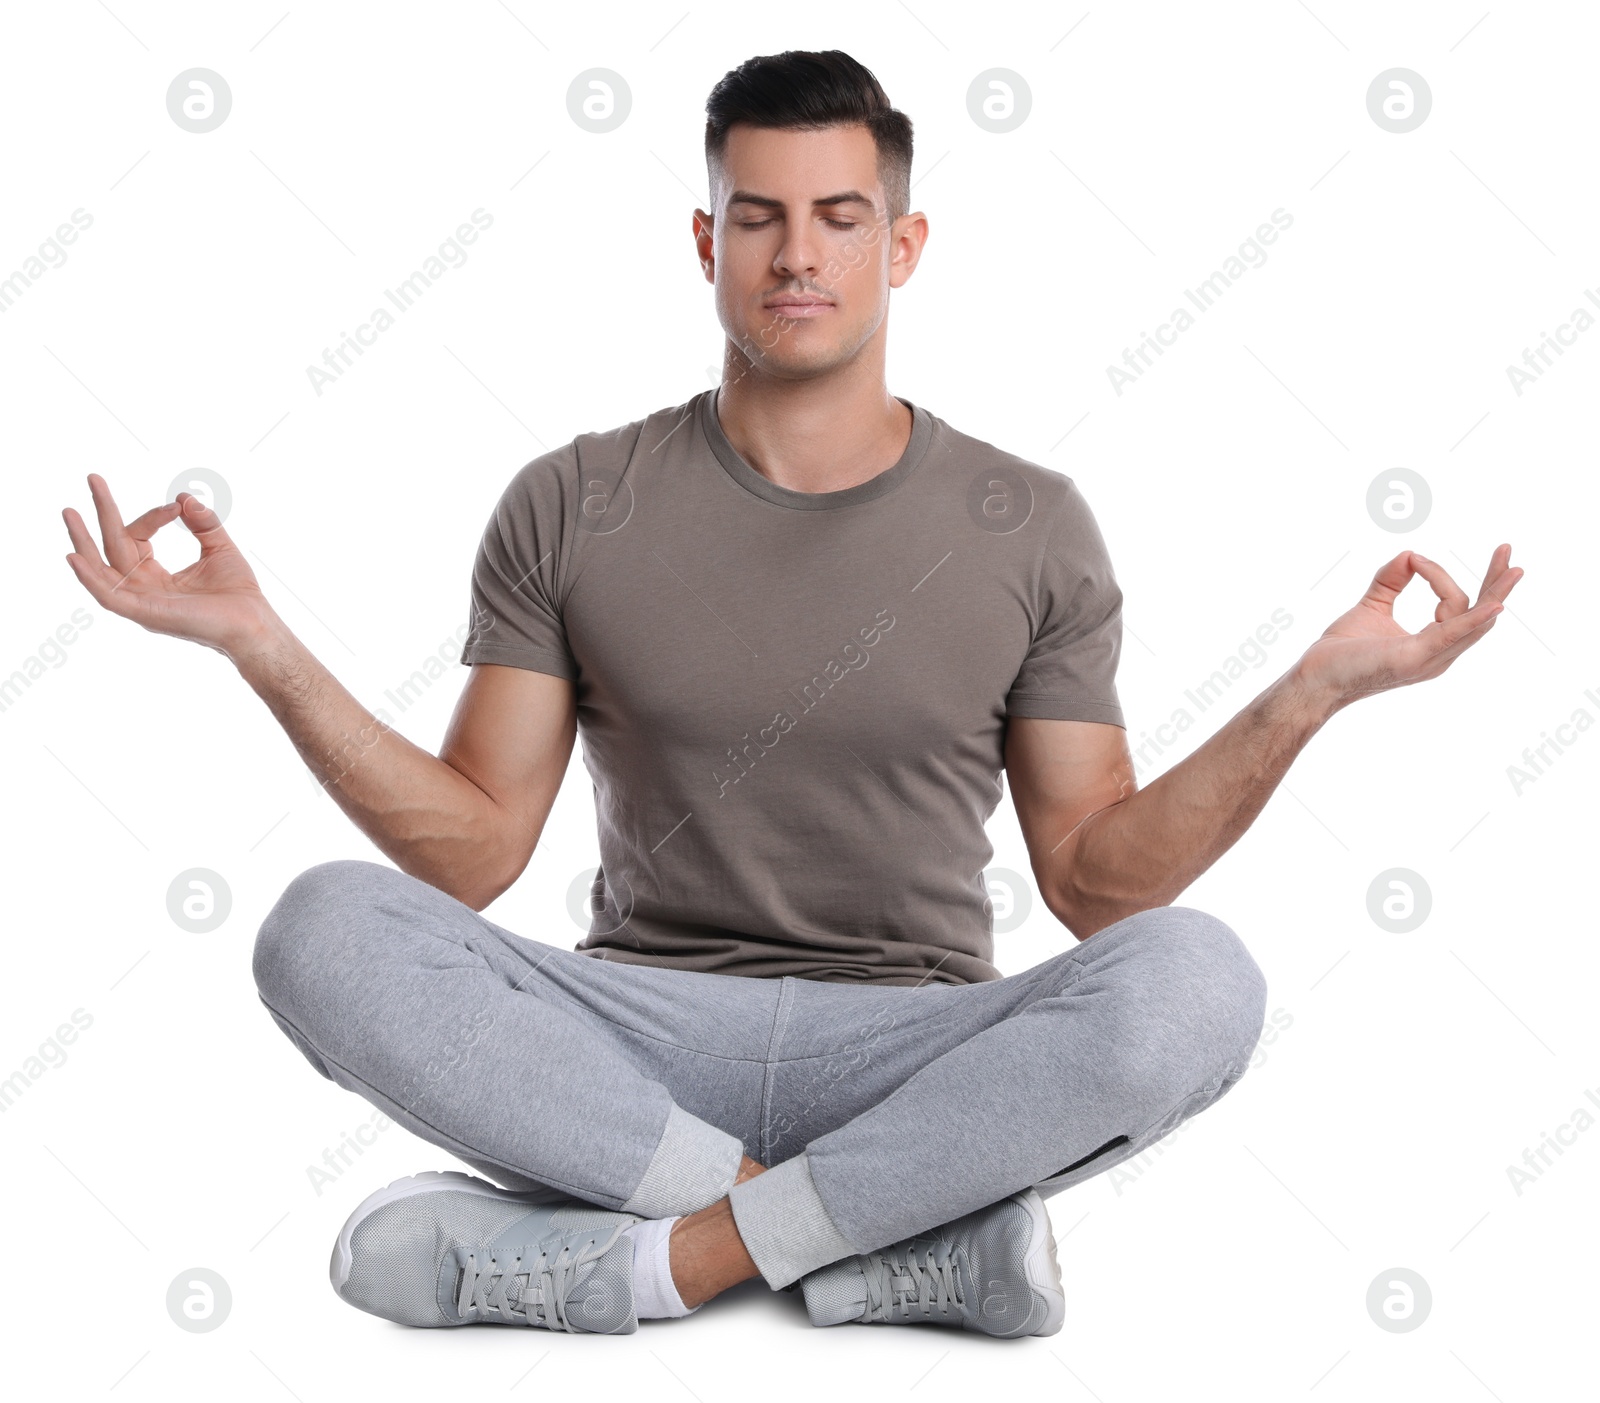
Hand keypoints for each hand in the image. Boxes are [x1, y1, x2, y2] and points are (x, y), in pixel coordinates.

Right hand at [62, 473, 276, 659]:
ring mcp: (141, 602)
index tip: (176, 506)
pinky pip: (109, 597)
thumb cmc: (238, 593)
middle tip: (93, 478)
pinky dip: (90, 578)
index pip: (138, 537)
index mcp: (155, 576)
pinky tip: (76, 557)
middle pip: (112, 547)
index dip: (154, 517)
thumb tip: (182, 497)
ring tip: (69, 512)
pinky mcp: (145, 614)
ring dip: (82, 541)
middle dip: (102, 513)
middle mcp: (142, 588)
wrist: (254, 622)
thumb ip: (203, 523)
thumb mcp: (219, 547)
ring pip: (101, 570)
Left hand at [1292, 545, 1522, 712]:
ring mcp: (1430, 658)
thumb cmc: (1342, 651)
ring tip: (1512, 567)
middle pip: (1480, 614)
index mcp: (1432, 643)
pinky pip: (1452, 635)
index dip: (1438, 574)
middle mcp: (1439, 654)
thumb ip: (1390, 580)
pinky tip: (1494, 605)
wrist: (1315, 677)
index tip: (1414, 559)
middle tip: (1507, 550)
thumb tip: (1408, 554)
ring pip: (1474, 621)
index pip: (1454, 602)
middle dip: (1496, 582)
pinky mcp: (1415, 657)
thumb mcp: (1372, 606)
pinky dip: (1473, 619)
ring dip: (1494, 592)